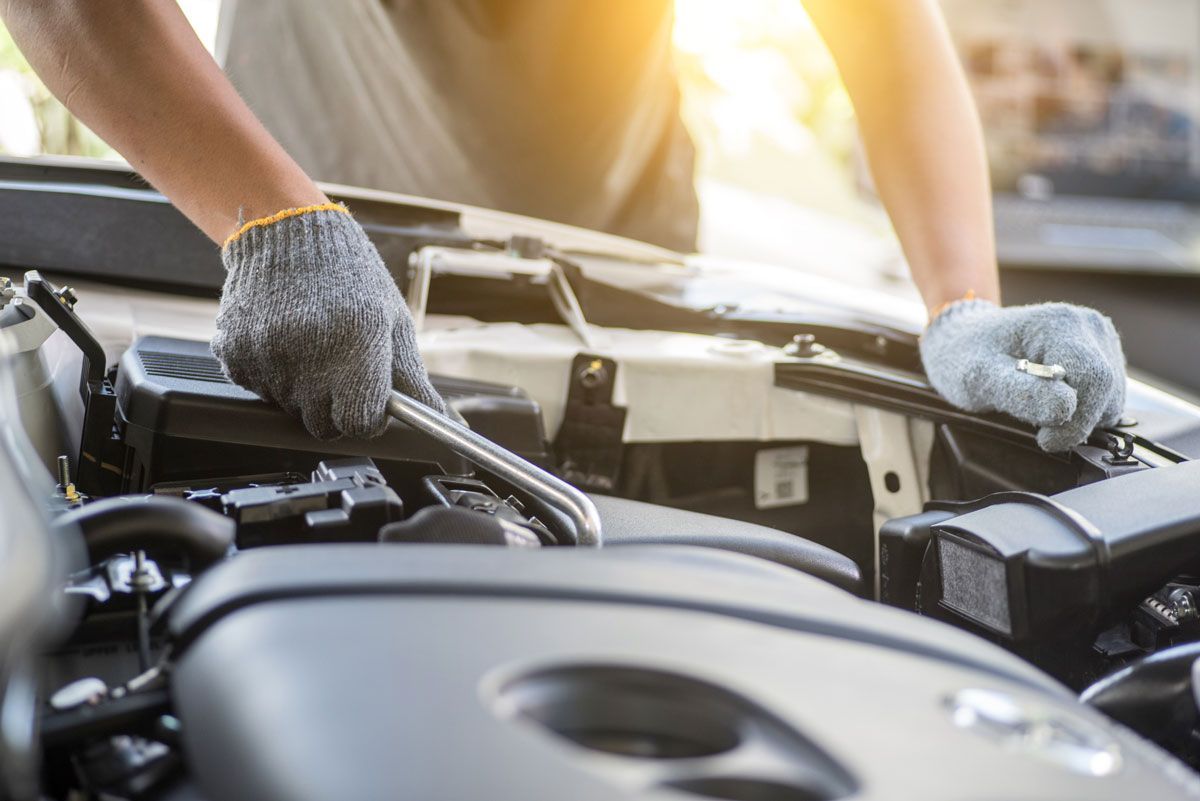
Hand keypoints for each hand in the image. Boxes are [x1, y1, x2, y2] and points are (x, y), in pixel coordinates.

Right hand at [212, 204, 443, 438]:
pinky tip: (283, 338)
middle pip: (324, 424)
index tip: (370, 400)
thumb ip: (413, 378)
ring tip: (310, 343)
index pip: (361, 423)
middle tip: (339, 368)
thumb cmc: (351, 276)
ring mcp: (268, 356)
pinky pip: (258, 389)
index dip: (369, 417)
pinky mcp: (236, 354)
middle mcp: (311, 353)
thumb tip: (445, 420)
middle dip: (335, 406)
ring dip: (303, 389)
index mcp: (358, 342)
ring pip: (290, 408)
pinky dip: (272, 374)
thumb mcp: (393, 320)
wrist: (287, 232)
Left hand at [920, 300, 1125, 451]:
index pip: (1094, 380)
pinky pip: (1106, 396)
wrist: (963, 338)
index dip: (1076, 420)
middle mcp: (1088, 325)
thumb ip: (1022, 394)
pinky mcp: (1100, 355)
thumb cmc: (966, 355)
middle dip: (1077, 421)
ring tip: (1038, 407)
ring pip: (1111, 397)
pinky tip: (1051, 402)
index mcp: (1061, 323)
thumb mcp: (979, 378)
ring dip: (1081, 417)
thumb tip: (1066, 409)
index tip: (1045, 439)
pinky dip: (1083, 410)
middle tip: (1037, 427)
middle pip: (1107, 390)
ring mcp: (1097, 339)